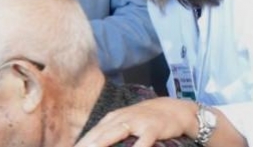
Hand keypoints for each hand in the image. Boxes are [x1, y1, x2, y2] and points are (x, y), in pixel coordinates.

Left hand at [74, 97, 195, 146]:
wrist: (172, 109)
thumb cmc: (144, 119)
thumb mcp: (124, 123)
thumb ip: (109, 133)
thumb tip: (92, 144)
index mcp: (112, 119)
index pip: (92, 133)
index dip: (81, 143)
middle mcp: (121, 119)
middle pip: (100, 133)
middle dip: (87, 144)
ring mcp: (136, 122)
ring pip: (116, 133)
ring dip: (102, 142)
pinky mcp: (152, 128)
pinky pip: (143, 140)